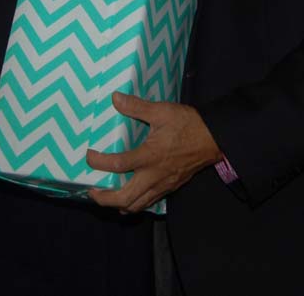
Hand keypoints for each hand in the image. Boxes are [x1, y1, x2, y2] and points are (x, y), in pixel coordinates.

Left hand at [86, 92, 221, 212]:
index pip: (118, 165)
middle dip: (105, 199)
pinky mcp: (170, 188)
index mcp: (150, 156)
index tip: (89, 157)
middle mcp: (154, 175)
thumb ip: (137, 107)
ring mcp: (163, 185)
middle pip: (125, 199)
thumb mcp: (162, 111)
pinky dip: (134, 204)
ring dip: (118, 205)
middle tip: (92, 190)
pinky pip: (149, 202)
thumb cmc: (188, 124)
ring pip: (137, 205)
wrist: (214, 139)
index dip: (99, 163)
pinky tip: (128, 197)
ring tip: (106, 197)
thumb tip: (115, 98)